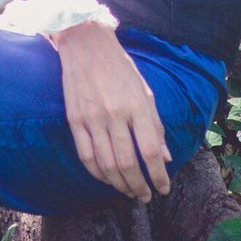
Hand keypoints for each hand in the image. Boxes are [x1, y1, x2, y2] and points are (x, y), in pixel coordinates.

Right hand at [51, 21, 170, 202]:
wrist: (86, 44)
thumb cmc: (120, 67)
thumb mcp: (145, 91)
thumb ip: (156, 125)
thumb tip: (166, 157)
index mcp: (138, 106)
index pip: (151, 151)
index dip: (158, 175)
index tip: (163, 189)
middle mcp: (116, 114)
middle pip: (129, 163)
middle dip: (139, 186)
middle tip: (144, 197)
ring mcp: (93, 118)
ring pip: (107, 165)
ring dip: (119, 184)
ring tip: (128, 191)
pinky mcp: (74, 119)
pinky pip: (86, 156)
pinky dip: (97, 173)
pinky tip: (106, 179)